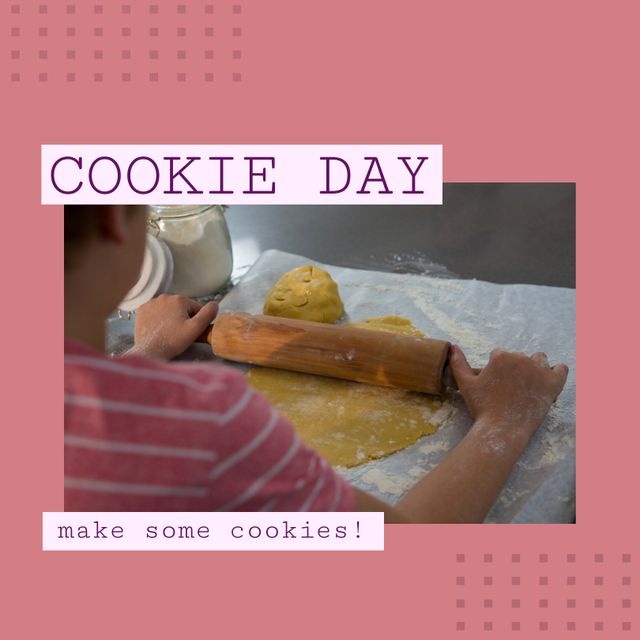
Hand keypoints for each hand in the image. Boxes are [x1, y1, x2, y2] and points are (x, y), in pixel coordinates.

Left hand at [133, 294, 217, 359]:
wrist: (150, 351)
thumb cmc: (173, 341)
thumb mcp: (195, 329)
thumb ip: (207, 314)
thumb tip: (215, 303)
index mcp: (179, 299)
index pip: (196, 307)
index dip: (197, 320)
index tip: (192, 331)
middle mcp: (164, 297)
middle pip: (181, 307)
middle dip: (183, 318)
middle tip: (180, 333)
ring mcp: (151, 303)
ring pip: (168, 309)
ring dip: (171, 318)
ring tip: (169, 332)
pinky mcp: (141, 310)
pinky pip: (155, 312)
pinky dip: (158, 318)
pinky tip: (158, 329)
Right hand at [449, 345, 568, 439]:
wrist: (502, 429)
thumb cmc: (482, 407)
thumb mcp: (466, 384)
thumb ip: (458, 363)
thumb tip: (453, 346)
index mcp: (501, 356)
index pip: (500, 355)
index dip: (498, 370)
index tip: (498, 384)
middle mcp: (521, 358)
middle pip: (519, 357)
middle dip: (516, 370)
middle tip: (511, 389)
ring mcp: (539, 369)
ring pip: (540, 359)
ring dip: (535, 367)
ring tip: (529, 385)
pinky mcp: (553, 382)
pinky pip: (561, 369)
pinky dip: (556, 372)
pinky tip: (548, 382)